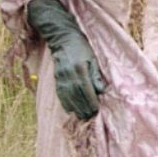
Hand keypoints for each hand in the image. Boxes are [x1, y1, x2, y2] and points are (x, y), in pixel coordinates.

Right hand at [26, 0, 105, 119]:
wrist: (63, 40)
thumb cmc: (82, 48)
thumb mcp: (93, 58)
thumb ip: (96, 75)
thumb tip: (102, 90)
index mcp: (79, 69)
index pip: (86, 89)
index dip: (91, 101)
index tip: (96, 110)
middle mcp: (68, 74)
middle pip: (76, 95)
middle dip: (84, 108)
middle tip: (91, 116)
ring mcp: (60, 77)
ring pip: (67, 97)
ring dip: (75, 108)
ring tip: (82, 116)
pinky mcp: (56, 79)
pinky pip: (60, 94)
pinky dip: (65, 104)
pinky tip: (70, 110)